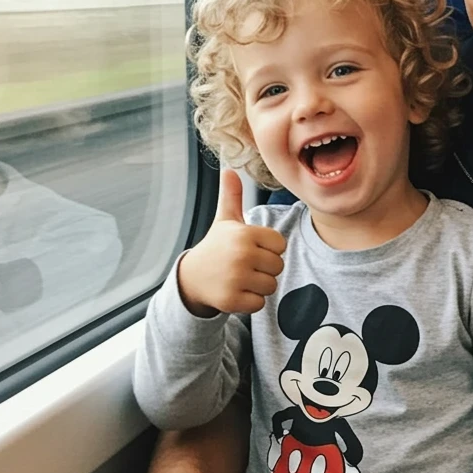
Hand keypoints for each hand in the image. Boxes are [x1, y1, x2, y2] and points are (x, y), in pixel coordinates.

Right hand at [177, 170, 285, 316]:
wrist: (192, 278)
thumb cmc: (216, 246)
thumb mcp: (225, 220)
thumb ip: (232, 196)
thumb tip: (229, 169)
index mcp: (244, 234)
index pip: (280, 245)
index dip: (268, 248)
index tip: (251, 248)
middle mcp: (241, 255)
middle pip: (278, 266)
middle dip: (265, 268)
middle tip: (244, 265)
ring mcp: (235, 279)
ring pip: (271, 286)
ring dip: (258, 285)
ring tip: (240, 278)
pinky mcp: (231, 300)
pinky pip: (259, 303)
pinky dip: (250, 301)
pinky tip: (235, 291)